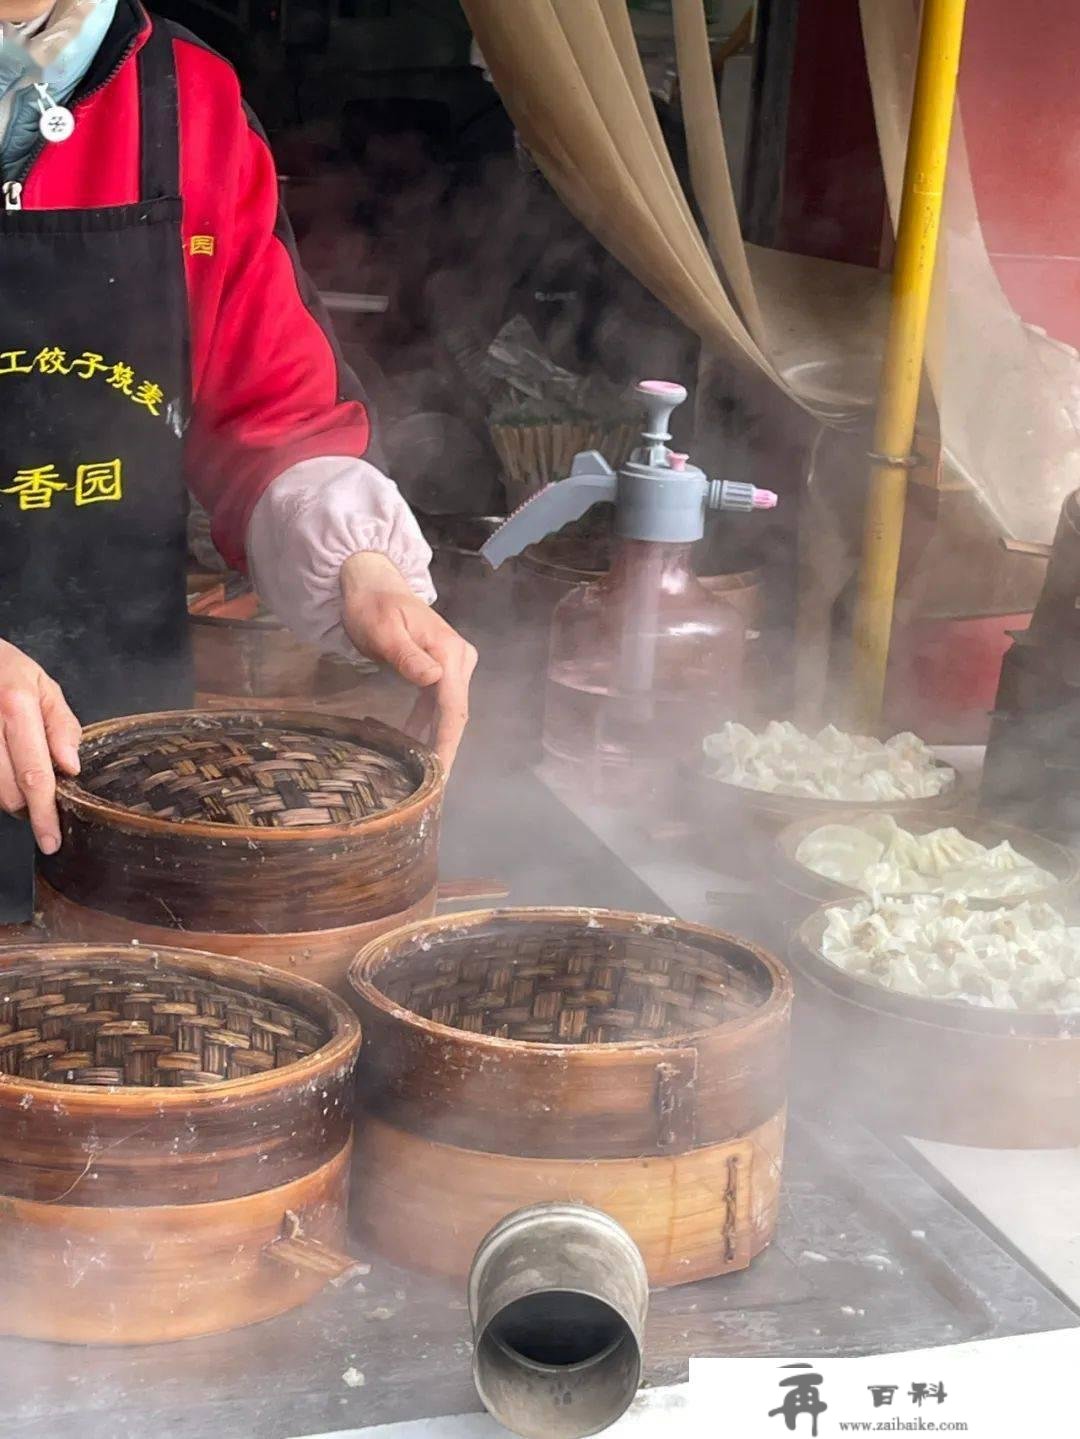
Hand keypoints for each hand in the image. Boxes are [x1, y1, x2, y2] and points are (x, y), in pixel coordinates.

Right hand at [0, 640, 81, 853]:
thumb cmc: (5, 670)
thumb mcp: (44, 686)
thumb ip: (61, 726)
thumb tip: (71, 766)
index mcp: (16, 706)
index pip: (35, 773)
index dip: (44, 812)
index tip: (51, 838)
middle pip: (10, 791)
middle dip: (29, 805)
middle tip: (41, 797)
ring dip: (10, 797)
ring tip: (20, 776)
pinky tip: (5, 771)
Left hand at [340, 553, 477, 772]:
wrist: (372, 583)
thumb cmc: (373, 606)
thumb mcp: (384, 629)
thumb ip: (407, 656)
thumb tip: (433, 679)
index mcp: (449, 652)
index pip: (454, 707)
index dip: (448, 743)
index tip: (442, 774)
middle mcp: (460, 659)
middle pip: (456, 713)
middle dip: (446, 749)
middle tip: (434, 786)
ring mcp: (453, 664)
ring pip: (448, 711)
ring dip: (436, 740)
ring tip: (424, 773)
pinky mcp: (442, 668)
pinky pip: (437, 703)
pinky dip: (427, 725)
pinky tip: (412, 743)